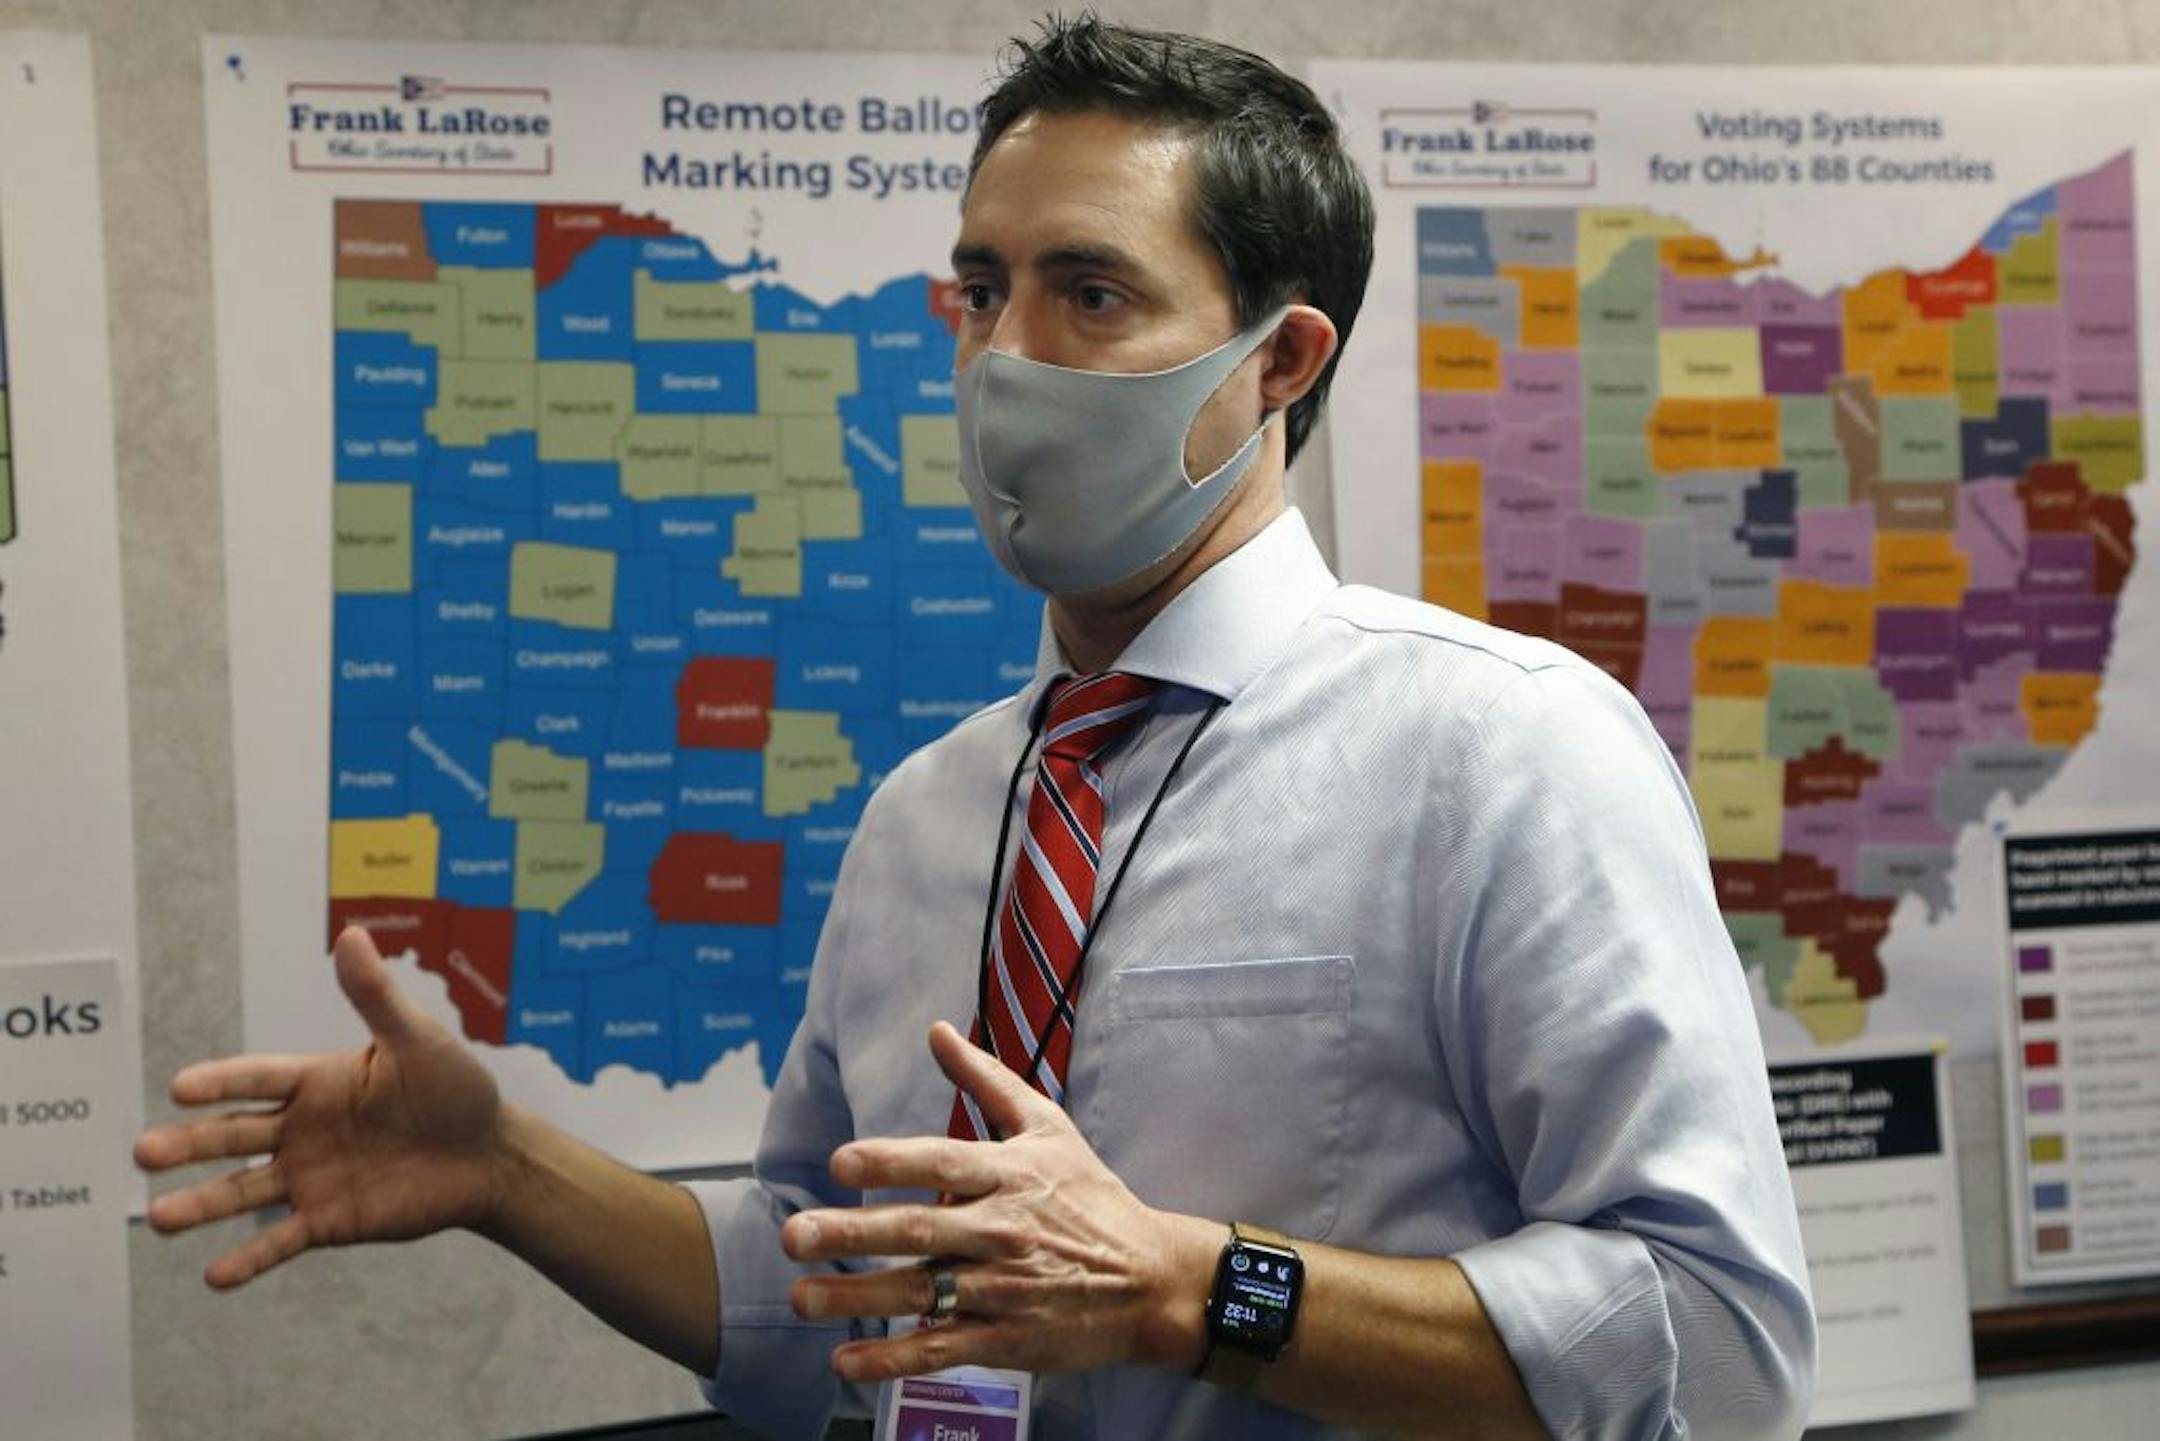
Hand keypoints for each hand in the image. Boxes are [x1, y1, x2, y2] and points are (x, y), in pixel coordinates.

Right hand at [134, 926, 508, 1287]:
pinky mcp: (328, 1220)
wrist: (489, 1155)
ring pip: (243, 1191)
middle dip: (189, 1145)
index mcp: (317, 1082)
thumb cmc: (455, 1089)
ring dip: (202, 1204)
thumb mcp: (417, 1040)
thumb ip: (376, 997)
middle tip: (143, 1153)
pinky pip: (281, 1241)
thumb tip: (350, 933)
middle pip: (233, 1137)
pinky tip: (213, 1275)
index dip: (221, 1083)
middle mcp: (302, 1129)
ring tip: (159, 1218)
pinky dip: (249, 1258)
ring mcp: (310, 1176)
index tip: (180, 1088)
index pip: (257, 1080)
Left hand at [781, 1021, 1220, 1383]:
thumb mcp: (1050, 1129)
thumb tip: (937, 1030)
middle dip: (853, 1233)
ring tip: (800, 1298)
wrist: (1153, 1280)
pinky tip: (845, 1362)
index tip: (840, 1163)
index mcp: (1012, 1174)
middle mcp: (1004, 1230)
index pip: (944, 1164)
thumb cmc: (1093, 1198)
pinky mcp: (1008, 1338)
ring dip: (857, 1298)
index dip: (892, 1162)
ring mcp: (1005, 1288)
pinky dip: (894, 1358)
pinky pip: (943, 1348)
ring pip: (923, 1293)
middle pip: (921, 1231)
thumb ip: (988, 1080)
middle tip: (796, 1234)